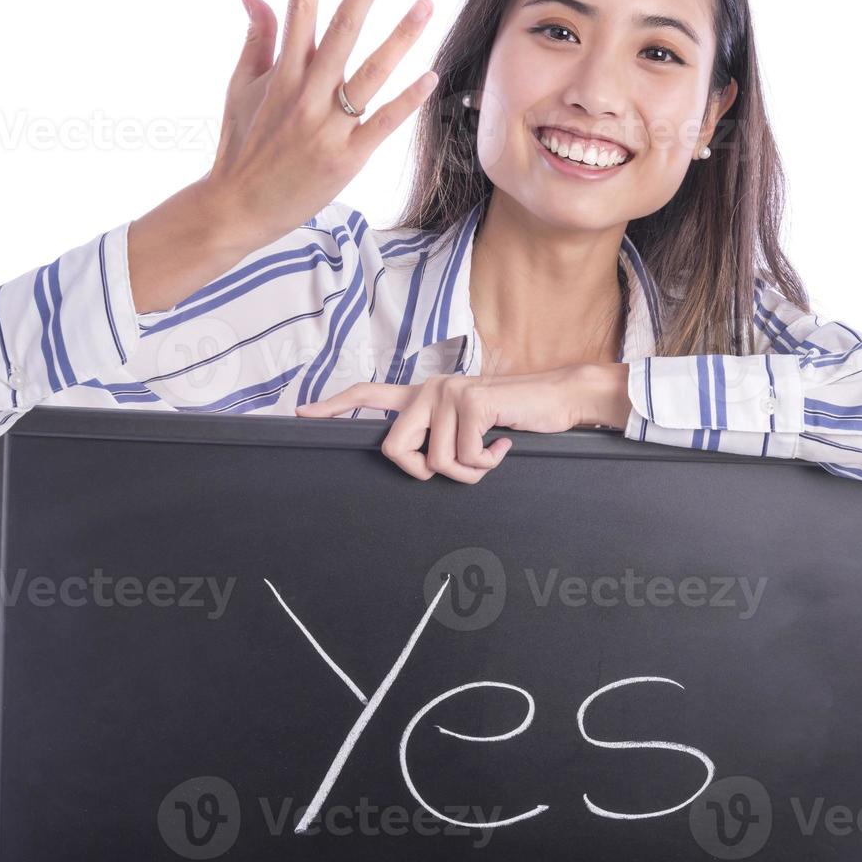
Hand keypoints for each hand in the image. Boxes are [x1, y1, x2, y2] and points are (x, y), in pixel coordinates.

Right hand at [209, 0, 437, 237]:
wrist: (237, 208)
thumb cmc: (241, 146)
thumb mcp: (240, 88)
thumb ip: (256, 38)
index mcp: (280, 75)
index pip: (298, 12)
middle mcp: (304, 95)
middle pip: (341, 31)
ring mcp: (326, 127)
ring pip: (369, 73)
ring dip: (400, 37)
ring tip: (425, 3)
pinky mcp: (346, 158)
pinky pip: (382, 124)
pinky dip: (406, 100)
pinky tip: (431, 76)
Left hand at [293, 364, 632, 482]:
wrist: (557, 399)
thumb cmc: (513, 419)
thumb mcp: (468, 428)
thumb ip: (439, 434)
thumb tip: (418, 462)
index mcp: (424, 394)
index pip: (368, 395)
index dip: (335, 407)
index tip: (303, 415)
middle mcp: (430, 389)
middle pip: (394, 449)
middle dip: (423, 472)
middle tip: (460, 466)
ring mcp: (448, 393)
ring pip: (436, 462)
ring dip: (469, 471)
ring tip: (490, 451)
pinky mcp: (470, 403)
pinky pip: (464, 459)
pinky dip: (488, 463)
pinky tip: (504, 442)